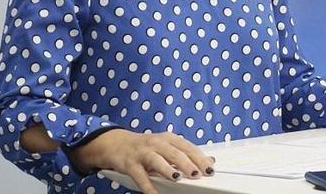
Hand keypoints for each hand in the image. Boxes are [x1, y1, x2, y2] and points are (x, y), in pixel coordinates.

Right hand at [68, 129, 215, 193]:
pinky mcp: (130, 164)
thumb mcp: (167, 147)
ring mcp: (143, 153)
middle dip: (187, 163)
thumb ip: (186, 154)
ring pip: (157, 160)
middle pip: (175, 153)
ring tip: (177, 178)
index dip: (200, 158)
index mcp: (169, 139)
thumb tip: (209, 160)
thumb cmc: (145, 148)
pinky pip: (140, 176)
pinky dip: (147, 186)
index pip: (188, 147)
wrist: (115, 144)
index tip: (210, 169)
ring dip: (168, 170)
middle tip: (198, 174)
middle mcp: (157, 143)